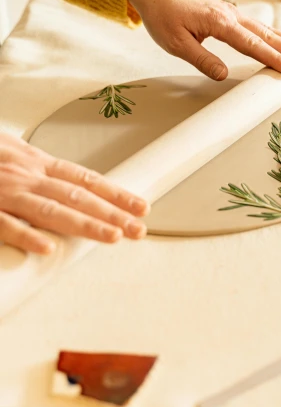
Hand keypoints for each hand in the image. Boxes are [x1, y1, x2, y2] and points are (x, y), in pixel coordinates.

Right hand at [0, 133, 148, 254]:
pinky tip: (48, 248)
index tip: (141, 208)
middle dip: (112, 214)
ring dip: (84, 225)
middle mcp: (27, 177)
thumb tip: (69, 185)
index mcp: (37, 165)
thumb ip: (40, 174)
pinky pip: (6, 225)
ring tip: (112, 237)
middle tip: (138, 229)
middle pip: (77, 197)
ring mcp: (7, 193)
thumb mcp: (13, 157)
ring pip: (50, 210)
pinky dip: (27, 237)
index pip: (86, 180)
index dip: (116, 194)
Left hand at [128, 0, 280, 80]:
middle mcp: (231, 16)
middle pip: (268, 36)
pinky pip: (258, 27)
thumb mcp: (175, 44)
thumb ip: (201, 59)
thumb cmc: (163, 16)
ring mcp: (233, 14)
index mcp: (220, 23)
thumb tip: (223, 75)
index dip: (275, 59)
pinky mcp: (230, 15)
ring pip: (267, 30)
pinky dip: (276, 35)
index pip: (253, 45)